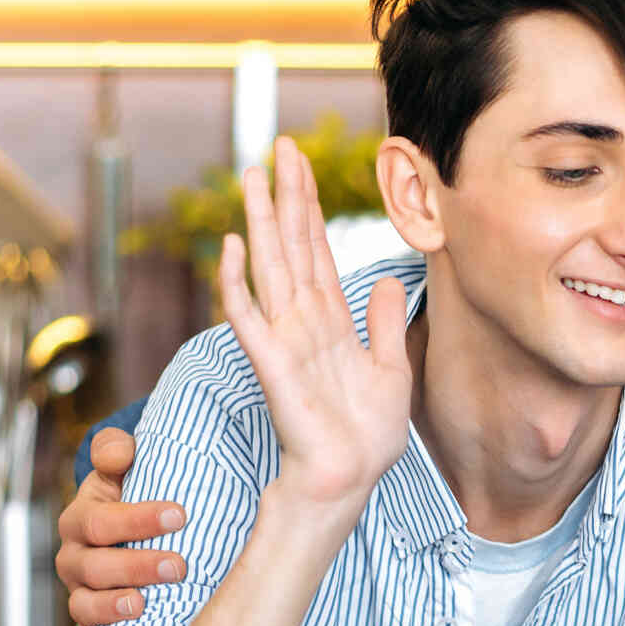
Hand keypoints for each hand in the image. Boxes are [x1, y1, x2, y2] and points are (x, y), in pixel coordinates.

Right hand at [55, 427, 190, 625]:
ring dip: (112, 607)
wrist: (127, 530)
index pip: (101, 520)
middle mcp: (75, 558)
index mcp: (82, 518)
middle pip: (96, 566)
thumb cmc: (131, 496)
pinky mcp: (88, 624)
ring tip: (142, 605)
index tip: (180, 515)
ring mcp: (80, 593)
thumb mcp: (123, 468)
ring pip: (85, 605)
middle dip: (137, 566)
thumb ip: (117, 451)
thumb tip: (119, 452)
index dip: (137, 518)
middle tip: (179, 566)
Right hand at [222, 137, 410, 511]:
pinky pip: (248, 315)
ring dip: (260, 220)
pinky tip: (232, 245)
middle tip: (277, 146)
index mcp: (331, 319)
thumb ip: (386, 324)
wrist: (349, 479)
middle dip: (286, 195)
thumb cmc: (367, 435)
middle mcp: (304, 320)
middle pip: (292, 244)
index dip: (310, 205)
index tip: (300, 162)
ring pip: (269, 266)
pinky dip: (236, 281)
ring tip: (252, 174)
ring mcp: (284, 338)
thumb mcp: (392, 369)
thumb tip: (389, 282)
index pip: (318, 249)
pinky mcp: (272, 363)